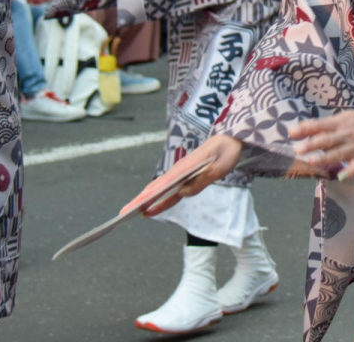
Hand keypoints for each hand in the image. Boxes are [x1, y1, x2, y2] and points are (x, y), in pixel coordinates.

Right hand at [122, 134, 243, 216]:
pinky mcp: (185, 177)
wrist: (230, 140)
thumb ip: (201, 180)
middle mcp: (179, 170)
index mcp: (185, 167)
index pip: (162, 184)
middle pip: (156, 187)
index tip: (136, 205)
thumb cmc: (225, 152)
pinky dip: (161, 200)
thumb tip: (183, 194)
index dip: (148, 196)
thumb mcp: (219, 167)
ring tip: (134, 213)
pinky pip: (171, 191)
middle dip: (140, 200)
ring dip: (147, 200)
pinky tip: (153, 208)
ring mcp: (180, 174)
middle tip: (123, 214)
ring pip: (160, 189)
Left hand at [290, 110, 353, 181]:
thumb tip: (311, 130)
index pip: (320, 125)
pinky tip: (341, 176)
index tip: (291, 133)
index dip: (305, 128)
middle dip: (311, 144)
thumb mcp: (349, 117)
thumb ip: (331, 125)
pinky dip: (349, 170)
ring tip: (310, 161)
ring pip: (338, 153)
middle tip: (297, 149)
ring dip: (324, 158)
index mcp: (341, 123)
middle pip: (326, 140)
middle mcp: (346, 134)